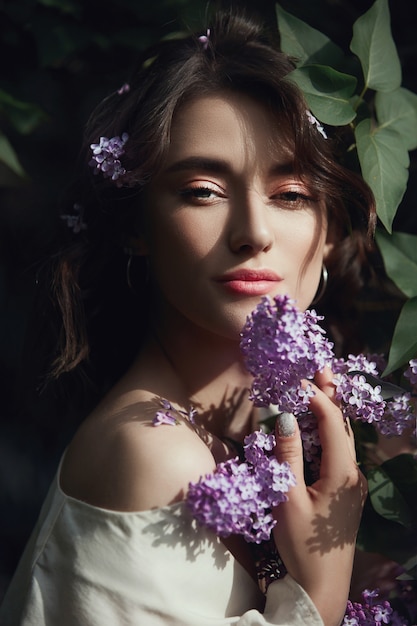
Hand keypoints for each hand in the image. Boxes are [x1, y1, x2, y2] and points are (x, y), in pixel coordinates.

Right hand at [272, 367, 366, 625]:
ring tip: (317, 384)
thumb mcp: (288, 498)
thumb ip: (287, 455)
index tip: (297, 378)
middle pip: (341, 425)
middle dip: (330, 394)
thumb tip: (283, 415)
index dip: (316, 397)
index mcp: (341, 472)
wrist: (321, 587)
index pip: (332, 423)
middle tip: (319, 366)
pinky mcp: (343, 490)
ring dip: (327, 411)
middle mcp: (352, 473)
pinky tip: (313, 425)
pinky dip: (325, 431)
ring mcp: (350, 482)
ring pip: (340, 437)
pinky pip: (336, 452)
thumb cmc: (301, 545)